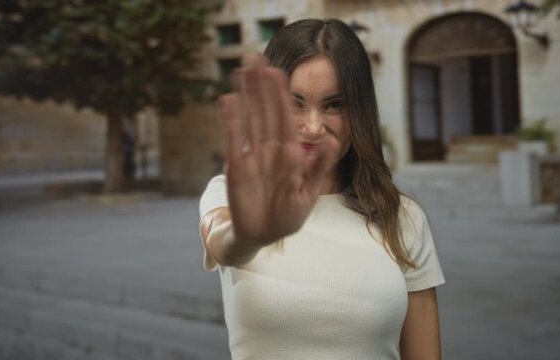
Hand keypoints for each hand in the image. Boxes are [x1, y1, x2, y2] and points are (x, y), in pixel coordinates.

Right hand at [219, 57, 334, 248]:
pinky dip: (231, 121)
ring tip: (241, 72)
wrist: (262, 236)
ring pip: (249, 119)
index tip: (279, 72)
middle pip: (265, 112)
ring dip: (246, 96)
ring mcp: (253, 156)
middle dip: (261, 87)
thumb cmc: (288, 216)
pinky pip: (234, 140)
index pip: (285, 118)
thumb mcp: (308, 193)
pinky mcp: (236, 167)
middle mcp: (271, 150)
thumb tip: (330, 141)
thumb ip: (318, 167)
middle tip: (255, 59)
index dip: (281, 96)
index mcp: (291, 154)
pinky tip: (229, 101)